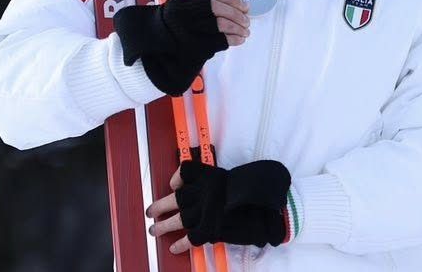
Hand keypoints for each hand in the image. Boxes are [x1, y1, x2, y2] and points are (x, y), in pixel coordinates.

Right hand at [117, 0, 247, 95]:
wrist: (153, 51)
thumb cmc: (173, 30)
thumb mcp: (181, 11)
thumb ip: (202, 6)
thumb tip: (237, 6)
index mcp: (180, 2)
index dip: (233, 1)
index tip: (245, 6)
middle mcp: (181, 15)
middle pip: (218, 10)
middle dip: (238, 15)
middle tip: (247, 21)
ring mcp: (186, 31)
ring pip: (220, 24)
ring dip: (238, 28)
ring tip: (245, 31)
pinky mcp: (192, 47)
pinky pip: (219, 41)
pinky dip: (234, 39)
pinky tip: (239, 40)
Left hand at [147, 160, 290, 251]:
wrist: (269, 209)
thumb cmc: (262, 191)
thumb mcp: (246, 178)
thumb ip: (232, 182)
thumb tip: (229, 189)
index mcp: (211, 178)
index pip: (186, 173)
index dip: (177, 178)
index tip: (174, 183)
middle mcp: (203, 194)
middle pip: (174, 198)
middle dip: (160, 206)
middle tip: (152, 211)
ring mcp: (204, 213)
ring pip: (177, 220)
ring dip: (163, 226)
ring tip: (154, 231)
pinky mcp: (208, 231)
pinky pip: (189, 239)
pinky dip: (181, 245)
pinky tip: (175, 248)